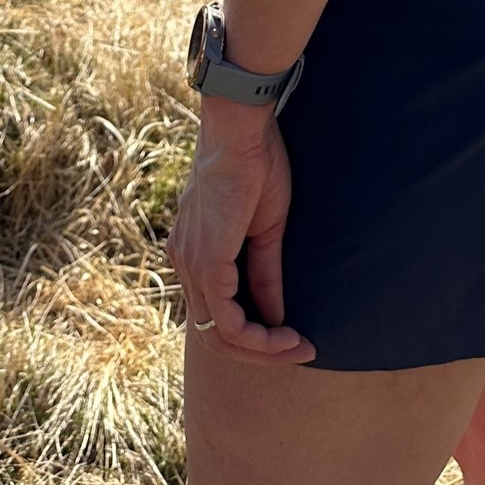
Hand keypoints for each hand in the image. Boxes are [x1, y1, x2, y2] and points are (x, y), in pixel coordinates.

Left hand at [167, 101, 313, 365]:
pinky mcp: (207, 263)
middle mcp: (184, 263)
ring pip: (219, 336)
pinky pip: (227, 321)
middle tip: (300, 350)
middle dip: (260, 352)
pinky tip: (285, 334)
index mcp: (194, 252)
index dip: (255, 336)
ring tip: (299, 345)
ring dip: (262, 349)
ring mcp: (191, 264)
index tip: (295, 336)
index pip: (216, 315)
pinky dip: (257, 337)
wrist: (240, 131)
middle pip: (214, 336)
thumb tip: (276, 319)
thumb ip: (264, 273)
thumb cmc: (256, 165)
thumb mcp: (265, 229)